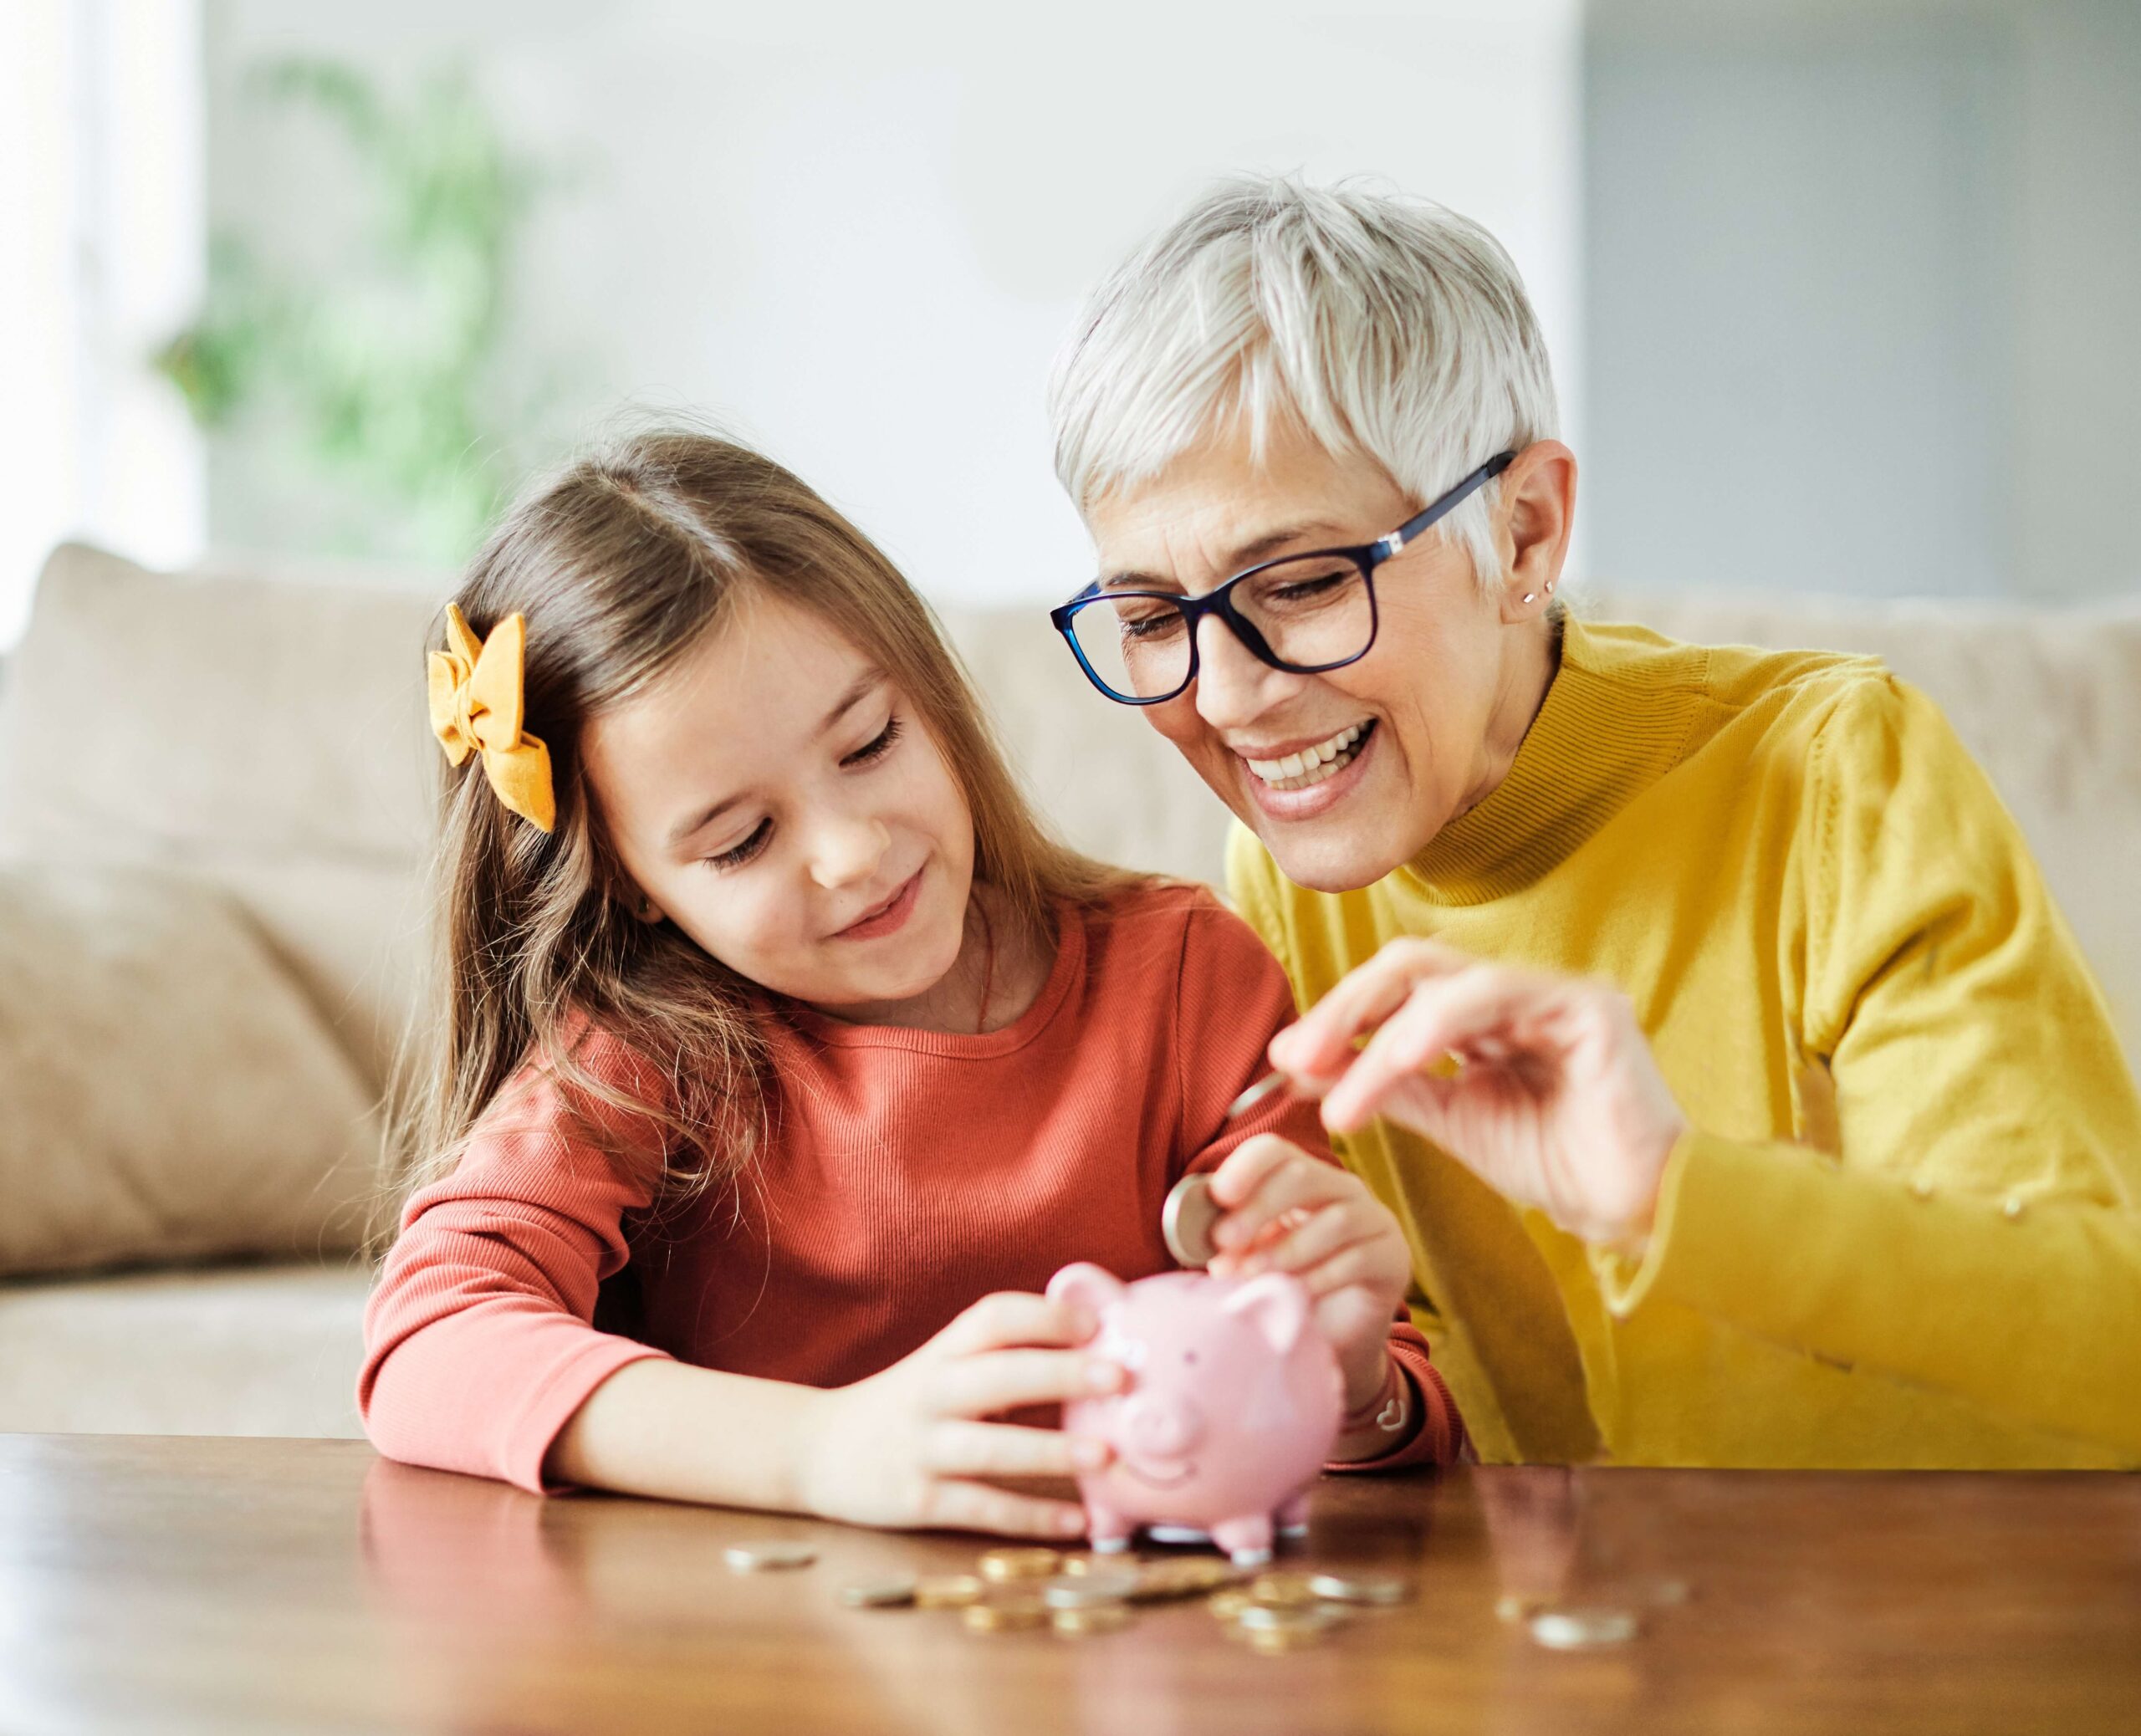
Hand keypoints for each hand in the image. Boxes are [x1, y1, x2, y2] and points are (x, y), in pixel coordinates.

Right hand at [796, 1291, 1121, 1537]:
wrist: (814, 1450)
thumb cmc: (904, 1405)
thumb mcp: (940, 1366)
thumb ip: (999, 1356)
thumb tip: (1093, 1348)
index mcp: (942, 1352)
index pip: (992, 1318)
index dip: (1044, 1315)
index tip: (1096, 1324)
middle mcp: (931, 1393)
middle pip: (997, 1375)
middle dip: (1059, 1373)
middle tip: (1119, 1376)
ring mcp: (921, 1449)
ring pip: (989, 1449)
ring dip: (1049, 1451)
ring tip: (1105, 1456)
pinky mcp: (917, 1502)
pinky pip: (981, 1509)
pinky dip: (1030, 1516)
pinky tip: (1076, 1521)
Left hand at [1203, 1134, 1412, 1413]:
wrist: (1333, 1343)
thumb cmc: (1285, 1291)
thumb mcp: (1250, 1260)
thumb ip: (1231, 1241)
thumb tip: (1198, 1233)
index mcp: (1301, 1178)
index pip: (1275, 1152)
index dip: (1245, 1167)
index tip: (1218, 1196)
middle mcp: (1342, 1189)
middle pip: (1303, 1175)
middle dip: (1258, 1208)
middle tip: (1223, 1242)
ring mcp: (1374, 1220)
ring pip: (1332, 1220)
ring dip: (1283, 1250)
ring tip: (1249, 1277)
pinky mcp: (1393, 1258)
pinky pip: (1356, 1259)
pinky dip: (1317, 1278)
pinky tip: (1294, 1296)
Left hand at [1268, 938, 1686, 1252]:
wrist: (1636, 1211)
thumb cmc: (1557, 1165)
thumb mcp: (1454, 1120)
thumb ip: (1390, 1087)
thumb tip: (1306, 1064)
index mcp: (1487, 1014)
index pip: (1397, 989)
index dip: (1339, 1016)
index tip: (1287, 1061)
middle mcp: (1518, 991)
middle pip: (1408, 966)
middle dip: (1343, 1008)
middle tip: (1295, 1057)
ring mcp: (1553, 991)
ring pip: (1440, 981)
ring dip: (1376, 1035)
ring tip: (1339, 1097)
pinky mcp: (1587, 1006)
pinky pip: (1493, 996)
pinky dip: (1434, 1026)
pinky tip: (1397, 1063)